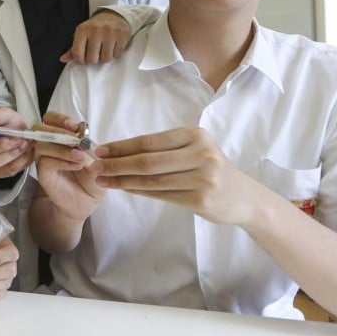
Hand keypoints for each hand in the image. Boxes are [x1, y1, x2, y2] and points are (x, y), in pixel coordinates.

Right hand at [32, 112, 105, 220]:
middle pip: (40, 128)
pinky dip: (61, 161)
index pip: (50, 119)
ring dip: (62, 148)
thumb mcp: (95, 159)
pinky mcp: (43, 174)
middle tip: (76, 140)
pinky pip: (44, 162)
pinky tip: (76, 165)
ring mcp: (43, 160)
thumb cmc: (91, 178)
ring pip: (42, 145)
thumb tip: (83, 136)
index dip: (59, 118)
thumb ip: (88, 145)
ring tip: (81, 158)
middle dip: (58, 131)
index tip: (75, 126)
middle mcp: (48, 146)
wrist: (87, 202)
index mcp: (60, 138)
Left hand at [61, 9, 131, 63]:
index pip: (77, 54)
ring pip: (106, 58)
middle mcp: (96, 30)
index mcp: (82, 30)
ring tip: (104, 49)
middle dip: (94, 59)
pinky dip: (115, 54)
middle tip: (96, 53)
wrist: (114, 16)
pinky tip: (113, 46)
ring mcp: (110, 32)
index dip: (81, 60)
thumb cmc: (95, 28)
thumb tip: (63, 59)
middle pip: (92, 59)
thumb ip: (73, 48)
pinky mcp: (122, 35)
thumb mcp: (82, 34)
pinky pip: (117, 54)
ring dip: (105, 57)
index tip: (84, 58)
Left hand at [90, 127, 259, 225]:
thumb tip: (118, 151)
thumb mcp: (192, 150)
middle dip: (116, 165)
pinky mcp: (200, 200)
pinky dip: (138, 191)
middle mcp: (201, 154)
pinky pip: (160, 195)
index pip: (149, 141)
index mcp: (195, 135)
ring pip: (151, 180)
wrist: (242, 197)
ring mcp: (202, 178)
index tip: (99, 151)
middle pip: (147, 161)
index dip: (121, 147)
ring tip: (102, 180)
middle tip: (94, 167)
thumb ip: (162, 150)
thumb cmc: (209, 169)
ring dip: (122, 181)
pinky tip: (123, 188)